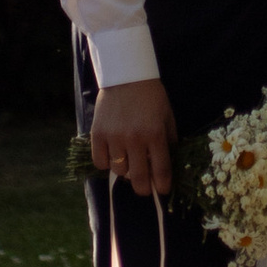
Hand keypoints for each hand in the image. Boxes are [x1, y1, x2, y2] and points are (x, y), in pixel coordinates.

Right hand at [88, 76, 176, 199]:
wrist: (126, 75)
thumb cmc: (151, 97)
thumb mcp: (167, 117)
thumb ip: (169, 142)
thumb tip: (169, 166)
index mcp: (155, 134)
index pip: (161, 171)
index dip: (163, 186)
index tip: (162, 191)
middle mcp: (134, 138)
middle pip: (139, 179)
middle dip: (144, 189)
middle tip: (144, 187)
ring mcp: (114, 137)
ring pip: (119, 172)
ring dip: (125, 170)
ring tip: (128, 160)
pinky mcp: (97, 134)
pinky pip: (100, 162)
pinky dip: (107, 162)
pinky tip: (113, 154)